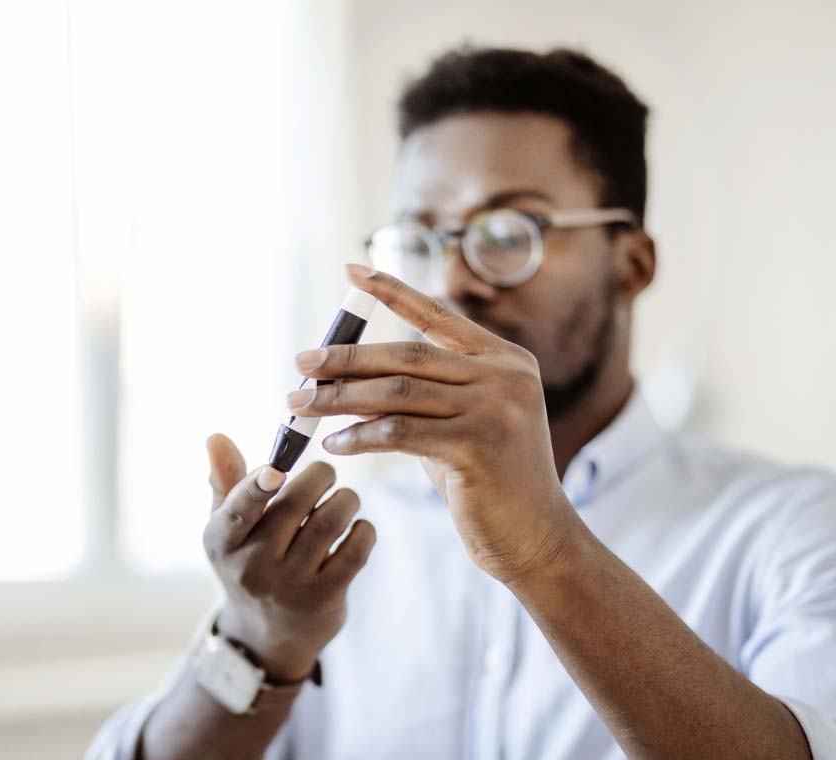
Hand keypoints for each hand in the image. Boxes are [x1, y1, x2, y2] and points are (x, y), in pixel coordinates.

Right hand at [202, 434, 375, 680]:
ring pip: (331, 521)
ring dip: (346, 499)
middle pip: (297, 503)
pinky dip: (364, 530)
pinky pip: (356, 550)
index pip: (237, 511)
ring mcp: (289, 586)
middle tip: (326, 474)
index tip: (274, 469)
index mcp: (222, 541)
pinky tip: (357, 528)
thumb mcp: (228, 529)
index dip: (255, 488)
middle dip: (320, 476)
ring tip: (345, 499)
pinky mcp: (323, 599)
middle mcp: (252, 566)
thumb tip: (216, 437)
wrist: (267, 636)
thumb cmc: (250, 561)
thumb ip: (225, 482)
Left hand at [285, 263, 579, 584]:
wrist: (535, 538)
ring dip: (341, 397)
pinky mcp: (479, 445)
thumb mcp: (461, 427)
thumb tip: (353, 377)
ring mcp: (496, 408)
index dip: (392, 292)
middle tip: (301, 363)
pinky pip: (400, 433)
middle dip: (347, 357)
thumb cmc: (491, 484)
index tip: (350, 272)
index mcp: (506, 360)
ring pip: (398, 391)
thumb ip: (423, 398)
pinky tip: (334, 444)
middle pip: (408, 354)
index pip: (439, 316)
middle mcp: (505, 376)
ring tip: (300, 404)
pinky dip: (359, 436)